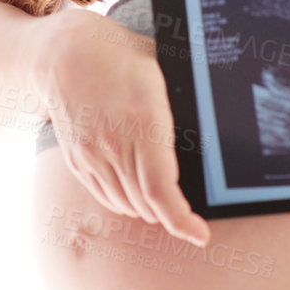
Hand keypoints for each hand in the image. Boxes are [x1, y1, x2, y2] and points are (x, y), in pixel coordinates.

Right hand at [32, 7, 211, 243]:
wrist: (64, 54)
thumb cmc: (121, 57)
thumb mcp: (164, 68)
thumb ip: (189, 95)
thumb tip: (225, 108)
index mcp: (143, 122)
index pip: (161, 189)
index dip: (182, 220)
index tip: (200, 234)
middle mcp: (114, 144)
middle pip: (147, 204)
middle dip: (172, 212)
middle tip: (189, 207)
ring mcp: (91, 155)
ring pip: (127, 205)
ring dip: (148, 207)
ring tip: (162, 190)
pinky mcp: (77, 161)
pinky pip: (106, 197)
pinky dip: (126, 201)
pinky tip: (137, 186)